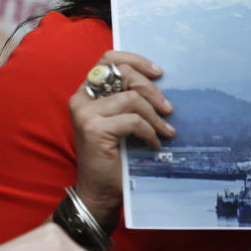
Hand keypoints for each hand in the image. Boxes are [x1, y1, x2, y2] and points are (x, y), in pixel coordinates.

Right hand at [69, 51, 173, 228]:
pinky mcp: (93, 129)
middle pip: (124, 74)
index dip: (136, 60)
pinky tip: (154, 145)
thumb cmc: (115, 156)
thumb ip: (129, 98)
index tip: (158, 73)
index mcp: (87, 92)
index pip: (109, 58)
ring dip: (155, 116)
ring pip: (132, 98)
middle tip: (168, 109)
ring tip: (165, 131)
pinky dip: (149, 132)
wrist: (100, 192)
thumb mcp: (122, 120)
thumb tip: (159, 80)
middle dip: (152, 90)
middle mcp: (81, 98)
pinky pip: (133, 120)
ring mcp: (85, 113)